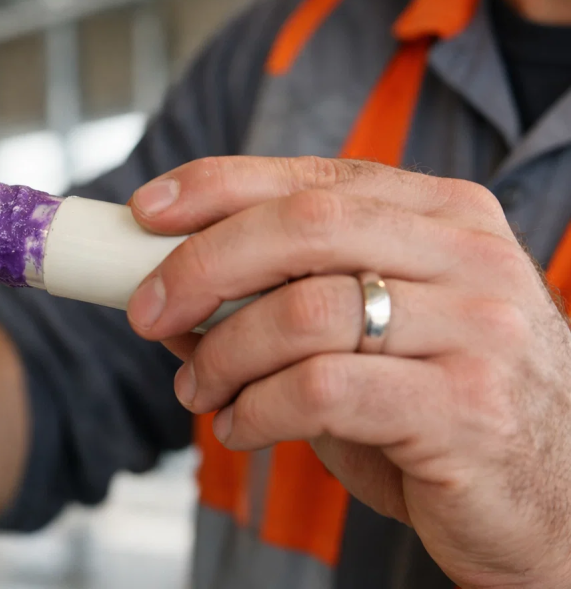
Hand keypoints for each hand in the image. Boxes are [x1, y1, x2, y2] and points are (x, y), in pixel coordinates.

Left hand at [127, 156, 570, 587]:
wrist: (552, 499)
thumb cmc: (444, 403)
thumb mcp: (372, 331)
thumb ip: (284, 298)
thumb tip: (172, 290)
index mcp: (445, 216)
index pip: (315, 176)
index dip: (218, 186)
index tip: (147, 210)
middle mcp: (468, 258)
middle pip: (305, 225)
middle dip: (202, 264)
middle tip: (145, 309)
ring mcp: (478, 330)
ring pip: (305, 310)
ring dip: (223, 353)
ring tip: (198, 387)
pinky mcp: (468, 409)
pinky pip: (323, 390)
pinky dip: (257, 409)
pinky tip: (242, 426)